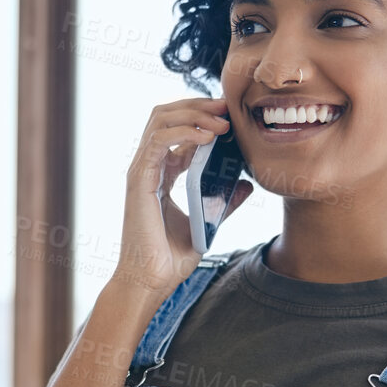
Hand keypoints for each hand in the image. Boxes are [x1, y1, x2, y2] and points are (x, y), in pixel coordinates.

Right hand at [111, 97, 253, 305]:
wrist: (151, 281)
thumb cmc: (170, 258)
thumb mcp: (207, 223)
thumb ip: (223, 201)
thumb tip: (246, 183)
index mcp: (161, 174)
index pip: (178, 130)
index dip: (202, 117)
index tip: (230, 116)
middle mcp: (149, 167)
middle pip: (166, 115)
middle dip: (197, 105)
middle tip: (227, 107)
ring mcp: (142, 171)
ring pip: (160, 120)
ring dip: (193, 113)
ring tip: (221, 120)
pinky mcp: (140, 180)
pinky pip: (158, 141)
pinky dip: (184, 132)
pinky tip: (207, 136)